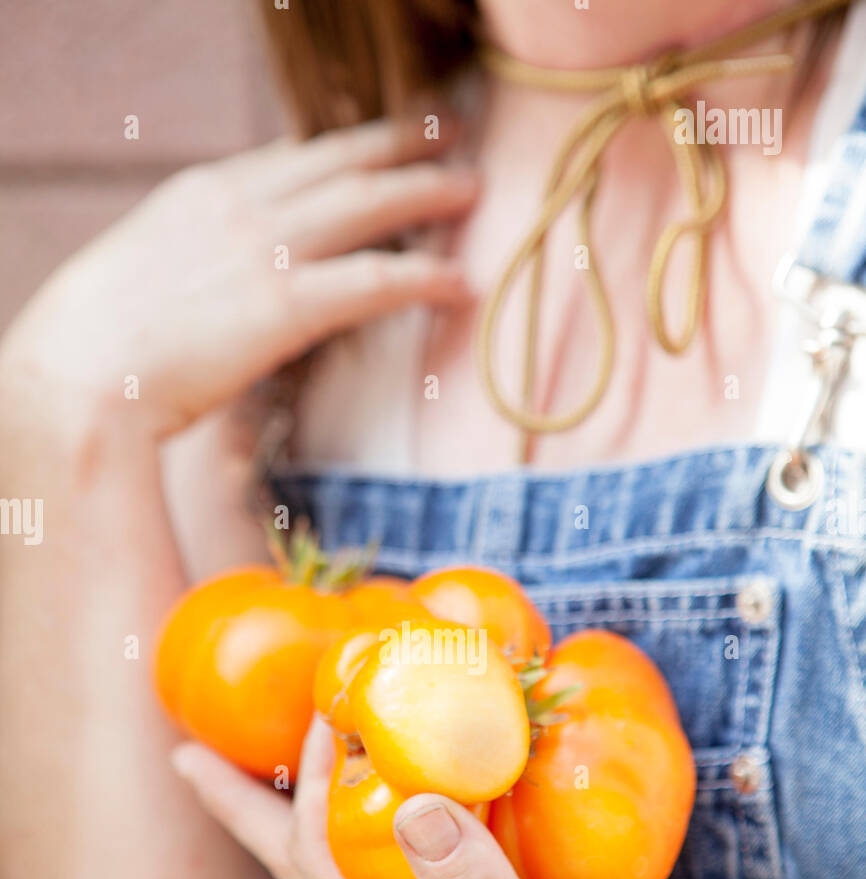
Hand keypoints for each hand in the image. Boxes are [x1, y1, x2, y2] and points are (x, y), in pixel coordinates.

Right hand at [1, 118, 475, 440]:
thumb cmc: (93, 348)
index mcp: (201, 195)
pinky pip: (378, 281)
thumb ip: (188, 273)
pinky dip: (426, 279)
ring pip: (370, 204)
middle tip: (445, 136)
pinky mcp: (287, 305)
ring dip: (428, 191)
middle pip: (340, 161)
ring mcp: (266, 250)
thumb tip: (208, 299)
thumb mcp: (140, 283)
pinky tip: (458, 284)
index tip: (375, 146)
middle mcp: (241, 207)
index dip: (341, 150)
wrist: (79, 375)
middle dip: (399, 146)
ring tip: (470, 190)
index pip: (288, 159)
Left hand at [170, 717, 719, 878]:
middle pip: (308, 852)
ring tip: (288, 739)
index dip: (296, 791)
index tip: (320, 717)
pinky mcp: (500, 877)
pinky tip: (418, 746)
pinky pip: (439, 815)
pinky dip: (415, 776)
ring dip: (323, 786)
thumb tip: (406, 804)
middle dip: (249, 806)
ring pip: (366, 831)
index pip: (312, 859)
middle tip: (192, 755)